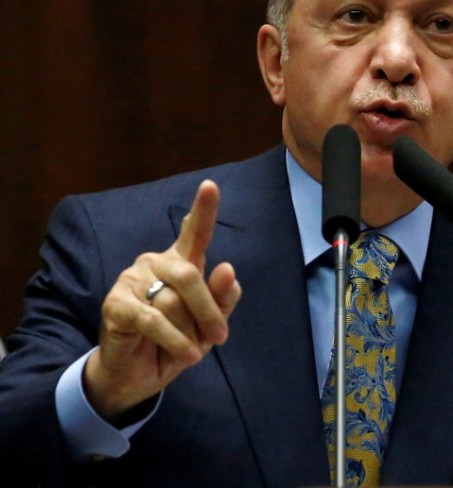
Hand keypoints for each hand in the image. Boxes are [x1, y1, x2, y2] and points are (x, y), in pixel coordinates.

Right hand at [83, 180, 242, 420]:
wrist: (138, 375)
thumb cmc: (176, 342)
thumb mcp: (207, 324)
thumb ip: (222, 298)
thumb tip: (227, 269)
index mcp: (181, 263)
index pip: (194, 233)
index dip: (203, 209)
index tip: (210, 186)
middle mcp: (155, 263)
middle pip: (190, 275)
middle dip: (208, 310)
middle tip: (220, 337)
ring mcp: (131, 280)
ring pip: (173, 301)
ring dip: (190, 332)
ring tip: (191, 349)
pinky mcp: (115, 305)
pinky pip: (154, 319)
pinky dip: (175, 340)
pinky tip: (186, 355)